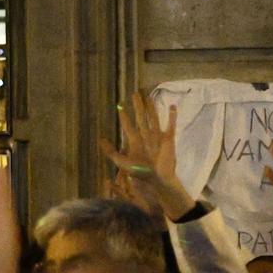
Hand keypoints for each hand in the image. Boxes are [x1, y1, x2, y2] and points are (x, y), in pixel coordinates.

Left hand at [100, 91, 191, 220]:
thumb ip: (111, 152)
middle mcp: (145, 136)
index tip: (119, 105)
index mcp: (134, 142)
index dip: (123, 116)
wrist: (158, 179)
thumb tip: (100, 139)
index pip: (127, 126)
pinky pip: (170, 125)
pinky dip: (172, 116)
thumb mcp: (122, 162)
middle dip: (137, 106)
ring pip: (154, 118)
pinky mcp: (168, 139)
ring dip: (151, 108)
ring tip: (149, 96)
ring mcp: (157, 137)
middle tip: (135, 94)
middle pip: (140, 117)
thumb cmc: (140, 173)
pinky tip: (172, 106)